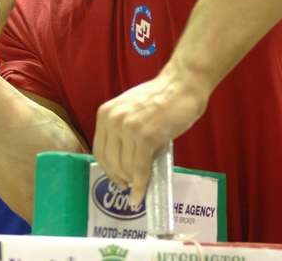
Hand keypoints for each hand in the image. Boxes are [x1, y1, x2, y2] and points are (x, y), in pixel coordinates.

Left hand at [92, 69, 208, 205]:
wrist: (182, 86)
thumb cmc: (161, 99)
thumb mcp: (130, 112)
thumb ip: (123, 132)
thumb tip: (123, 163)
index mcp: (105, 113)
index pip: (99, 149)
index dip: (107, 168)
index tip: (116, 178)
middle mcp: (112, 120)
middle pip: (110, 160)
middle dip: (119, 177)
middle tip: (128, 187)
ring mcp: (128, 128)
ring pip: (125, 167)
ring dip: (132, 181)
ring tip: (139, 186)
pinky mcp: (146, 137)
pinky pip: (140, 168)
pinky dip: (141, 185)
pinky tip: (140, 195)